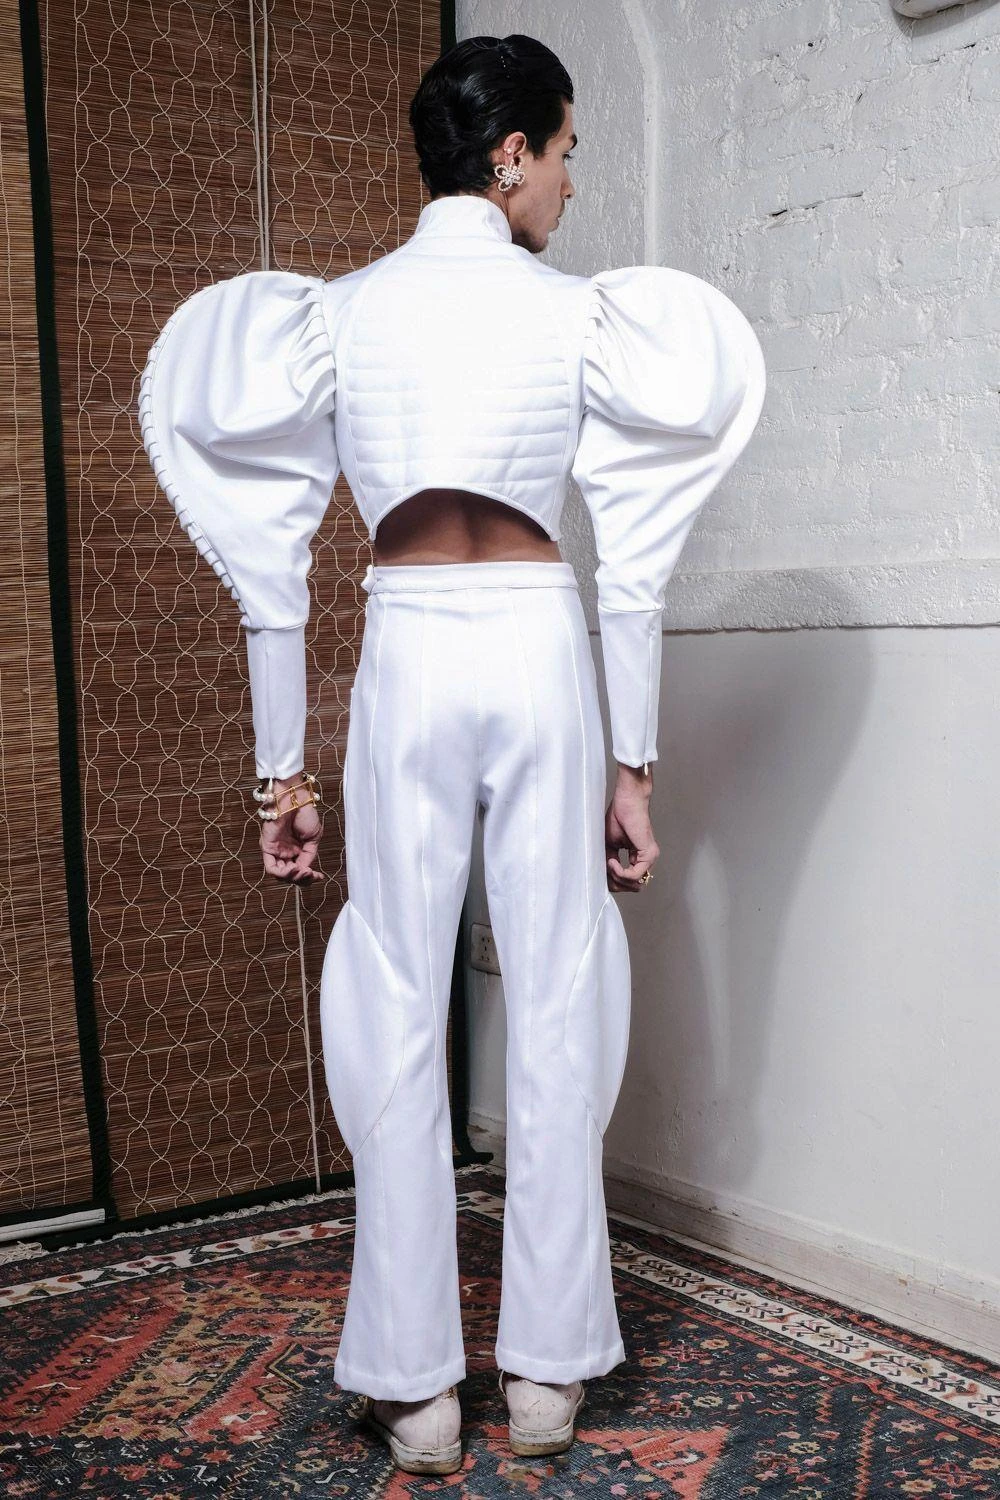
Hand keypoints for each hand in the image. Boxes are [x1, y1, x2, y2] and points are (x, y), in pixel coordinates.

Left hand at [258, 772, 325, 884]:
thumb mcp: (313, 838)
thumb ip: (309, 855)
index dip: (309, 877)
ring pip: (281, 875)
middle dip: (302, 879)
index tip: (320, 876)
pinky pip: (271, 868)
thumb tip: (305, 869)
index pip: (300, 870)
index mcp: (296, 849)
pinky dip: (283, 874)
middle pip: (291, 876)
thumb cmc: (305, 812)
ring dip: (293, 877)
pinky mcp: (267, 847)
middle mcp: (285, 852)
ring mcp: (276, 850)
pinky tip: (295, 868)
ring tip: (303, 871)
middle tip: (311, 874)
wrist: (295, 798)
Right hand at [605, 762, 658, 893]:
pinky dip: (620, 872)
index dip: (613, 881)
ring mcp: (650, 858)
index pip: (629, 881)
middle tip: (604, 871)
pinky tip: (612, 861)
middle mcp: (646, 860)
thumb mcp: (609, 844)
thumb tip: (604, 878)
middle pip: (632, 887)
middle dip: (615, 883)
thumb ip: (609, 862)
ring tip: (608, 863)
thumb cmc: (618, 817)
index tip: (601, 874)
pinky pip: (634, 875)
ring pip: (634, 883)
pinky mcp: (648, 854)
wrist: (627, 801)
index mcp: (638, 858)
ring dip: (617, 878)